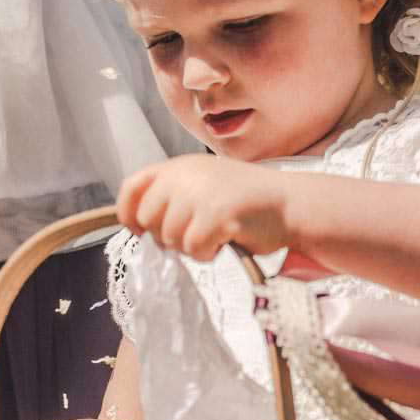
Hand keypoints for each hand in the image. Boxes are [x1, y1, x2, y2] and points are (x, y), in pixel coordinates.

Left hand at [117, 155, 300, 260]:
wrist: (291, 203)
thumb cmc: (247, 202)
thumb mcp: (203, 186)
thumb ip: (172, 196)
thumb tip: (138, 225)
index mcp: (180, 166)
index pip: (132, 186)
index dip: (127, 213)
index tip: (138, 230)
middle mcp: (186, 175)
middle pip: (147, 219)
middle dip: (166, 235)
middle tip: (194, 233)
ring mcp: (201, 193)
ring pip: (169, 238)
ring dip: (191, 246)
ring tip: (216, 234)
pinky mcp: (216, 215)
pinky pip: (193, 248)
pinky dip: (207, 253)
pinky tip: (225, 241)